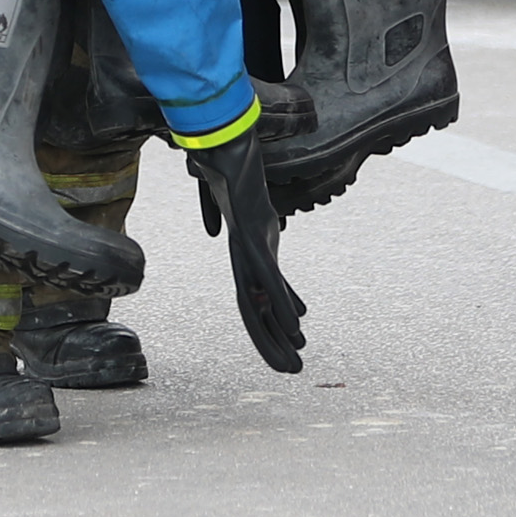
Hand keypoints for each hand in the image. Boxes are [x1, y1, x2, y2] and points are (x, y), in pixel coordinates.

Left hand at [184, 127, 307, 370]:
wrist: (219, 144)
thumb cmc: (226, 172)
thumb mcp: (251, 208)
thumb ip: (253, 230)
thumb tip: (234, 239)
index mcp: (244, 252)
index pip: (253, 299)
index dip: (266, 328)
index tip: (285, 350)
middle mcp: (243, 255)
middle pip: (254, 310)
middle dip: (270, 344)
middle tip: (291, 372)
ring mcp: (245, 244)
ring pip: (259, 300)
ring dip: (277, 334)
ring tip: (295, 361)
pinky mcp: (250, 232)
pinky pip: (266, 275)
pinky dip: (282, 301)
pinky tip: (296, 323)